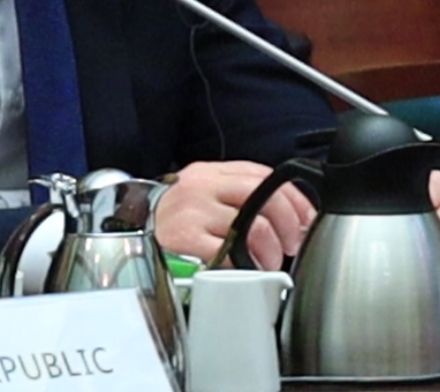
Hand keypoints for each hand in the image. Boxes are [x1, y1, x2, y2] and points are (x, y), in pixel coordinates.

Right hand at [155, 160, 315, 270]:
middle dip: (288, 225)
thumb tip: (290, 215)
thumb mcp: (208, 189)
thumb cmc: (178, 209)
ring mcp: (195, 210)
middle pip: (264, 197)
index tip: (305, 220)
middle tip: (290, 244)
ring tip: (266, 261)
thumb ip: (242, 192)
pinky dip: (242, 264)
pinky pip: (228, 252)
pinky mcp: (186, 236)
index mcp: (215, 171)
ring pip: (252, 227)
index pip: (265, 176)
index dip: (295, 200)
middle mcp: (205, 185)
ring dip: (269, 251)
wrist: (133, 220)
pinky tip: (242, 267)